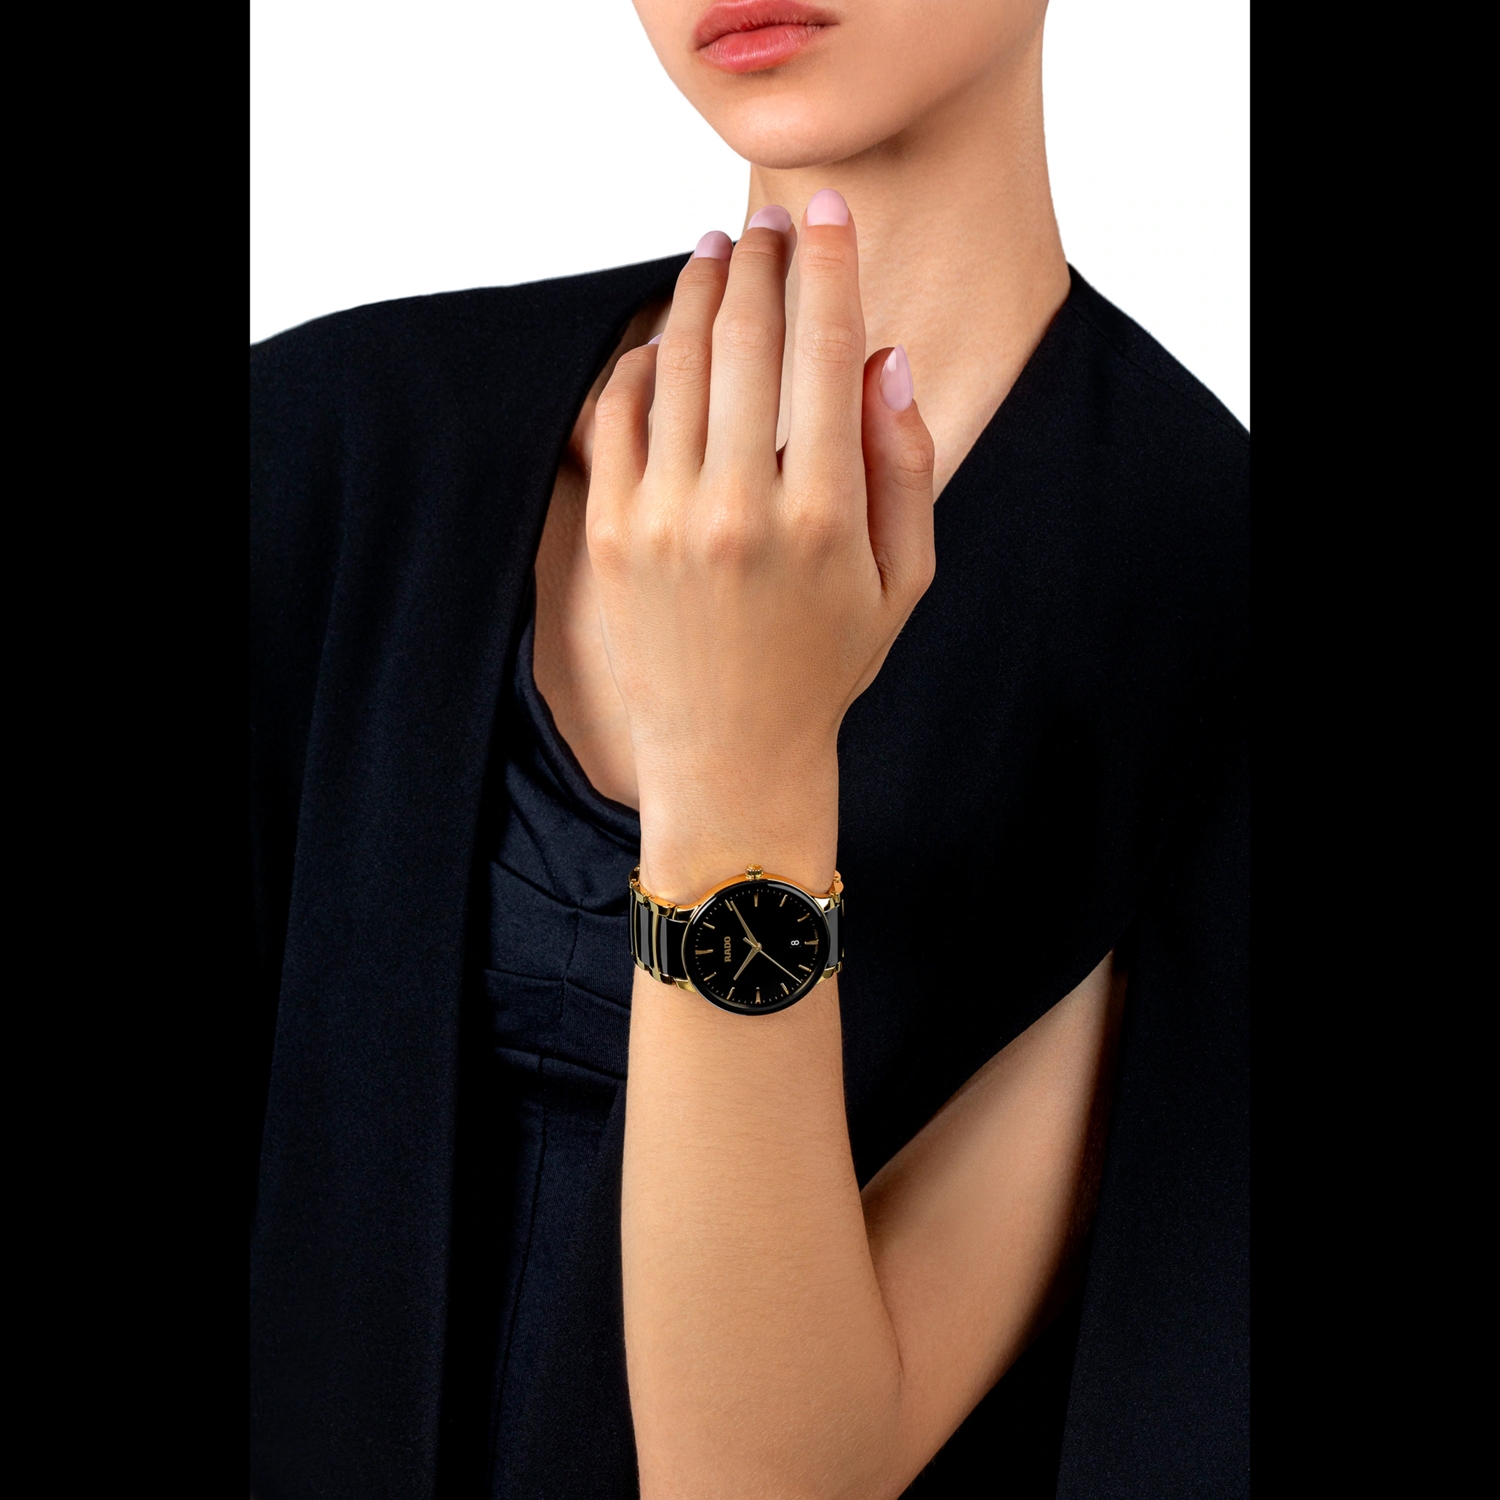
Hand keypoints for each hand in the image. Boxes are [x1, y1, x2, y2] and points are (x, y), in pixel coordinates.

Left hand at [587, 193, 935, 900]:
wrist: (729, 757)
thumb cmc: (824, 668)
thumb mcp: (901, 582)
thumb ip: (905, 467)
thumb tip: (885, 358)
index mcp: (823, 516)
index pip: (825, 350)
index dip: (828, 265)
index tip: (827, 214)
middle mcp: (738, 507)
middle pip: (744, 338)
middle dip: (759, 260)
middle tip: (765, 224)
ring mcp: (664, 519)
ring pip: (674, 363)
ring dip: (694, 293)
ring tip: (712, 258)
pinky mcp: (612, 534)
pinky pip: (617, 414)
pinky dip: (639, 363)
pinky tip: (660, 341)